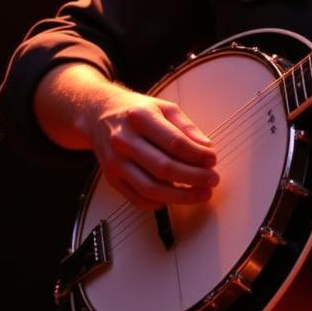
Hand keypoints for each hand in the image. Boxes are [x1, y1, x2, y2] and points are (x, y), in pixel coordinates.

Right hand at [89, 86, 218, 209]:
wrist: (99, 114)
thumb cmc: (136, 111)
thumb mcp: (164, 108)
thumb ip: (186, 127)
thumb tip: (206, 147)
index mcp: (140, 118)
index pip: (174, 143)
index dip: (197, 155)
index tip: (212, 160)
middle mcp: (124, 141)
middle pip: (163, 168)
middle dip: (193, 178)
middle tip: (212, 180)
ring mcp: (115, 162)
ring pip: (151, 188)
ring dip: (180, 196)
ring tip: (201, 193)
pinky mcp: (111, 178)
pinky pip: (137, 198)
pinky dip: (158, 202)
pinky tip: (174, 198)